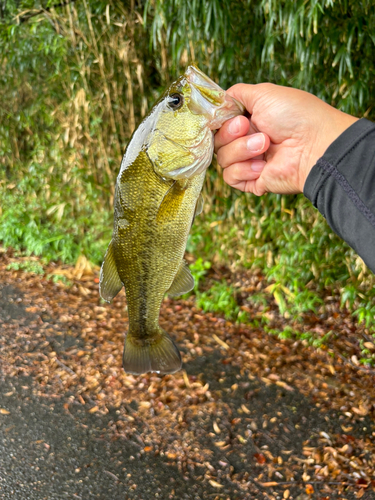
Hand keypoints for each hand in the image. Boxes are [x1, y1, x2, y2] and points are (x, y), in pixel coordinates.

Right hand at [215, 83, 357, 194]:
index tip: (231, 115)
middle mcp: (247, 140)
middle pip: (217, 140)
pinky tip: (263, 166)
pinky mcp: (252, 181)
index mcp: (250, 119)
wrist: (314, 144)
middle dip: (230, 133)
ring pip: (222, 158)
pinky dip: (244, 169)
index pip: (219, 123)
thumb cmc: (295, 116)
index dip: (220, 120)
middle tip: (248, 127)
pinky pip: (230, 177)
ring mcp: (250, 161)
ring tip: (265, 145)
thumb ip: (236, 94)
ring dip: (241, 150)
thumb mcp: (263, 93)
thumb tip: (219, 101)